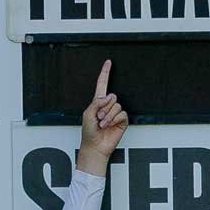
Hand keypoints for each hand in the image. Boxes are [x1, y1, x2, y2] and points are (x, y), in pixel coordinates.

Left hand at [77, 59, 127, 174]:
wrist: (95, 146)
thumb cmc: (88, 131)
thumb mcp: (87, 114)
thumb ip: (96, 102)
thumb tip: (109, 96)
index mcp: (97, 102)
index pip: (102, 84)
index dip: (105, 73)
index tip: (108, 62)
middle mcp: (107, 106)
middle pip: (111, 96)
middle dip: (104, 107)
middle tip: (98, 118)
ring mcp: (115, 113)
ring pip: (116, 105)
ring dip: (108, 116)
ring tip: (103, 124)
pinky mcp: (122, 120)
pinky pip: (122, 113)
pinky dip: (114, 119)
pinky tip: (109, 125)